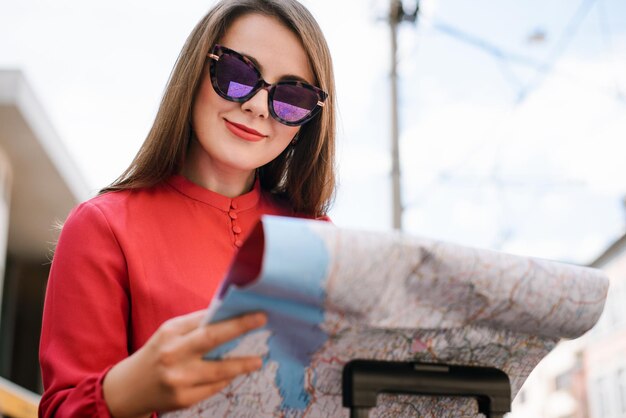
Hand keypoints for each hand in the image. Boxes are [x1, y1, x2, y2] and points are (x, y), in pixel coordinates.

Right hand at [103, 310, 266, 417]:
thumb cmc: (158, 353)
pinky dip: (224, 380)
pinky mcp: (183, 399)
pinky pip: (213, 388)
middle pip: (211, 339)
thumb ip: (196, 325)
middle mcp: (172, 354)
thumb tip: (229, 314)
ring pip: (219, 370)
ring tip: (257, 361)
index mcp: (170, 333)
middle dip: (239, 328)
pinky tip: (232, 375)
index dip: (231, 316)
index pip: (205, 321)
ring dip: (241, 365)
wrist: (129, 389)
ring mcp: (178, 379)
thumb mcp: (170, 333)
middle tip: (261, 321)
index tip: (255, 312)